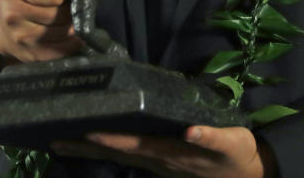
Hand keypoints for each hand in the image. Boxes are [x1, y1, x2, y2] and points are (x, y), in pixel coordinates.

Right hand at [0, 0, 86, 64]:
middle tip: (73, 6)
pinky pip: (62, 51)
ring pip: (64, 33)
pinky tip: (73, 35)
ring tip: (73, 18)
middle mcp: (14, 16)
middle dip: (71, 10)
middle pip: (60, 14)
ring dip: (74, 26)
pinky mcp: (31, 56)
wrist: (4, 32)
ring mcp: (21, 38)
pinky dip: (73, 43)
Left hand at [51, 125, 275, 177]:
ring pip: (122, 155)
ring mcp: (161, 163)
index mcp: (173, 152)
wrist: (247, 174)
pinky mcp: (165, 162)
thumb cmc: (236, 154)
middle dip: (88, 146)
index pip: (136, 145)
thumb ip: (210, 137)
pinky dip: (110, 150)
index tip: (87, 133)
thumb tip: (191, 131)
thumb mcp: (229, 142)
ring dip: (93, 150)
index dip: (111, 140)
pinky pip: (130, 156)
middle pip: (120, 151)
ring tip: (64, 143)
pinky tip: (94, 146)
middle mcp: (161, 159)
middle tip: (56, 140)